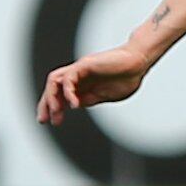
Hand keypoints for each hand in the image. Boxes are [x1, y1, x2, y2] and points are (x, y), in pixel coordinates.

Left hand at [38, 45, 153, 125]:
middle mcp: (78, 76)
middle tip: (46, 121)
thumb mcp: (106, 95)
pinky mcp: (84, 64)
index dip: (54, 108)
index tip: (54, 122)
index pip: (60, 95)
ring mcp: (80, 69)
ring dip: (51, 97)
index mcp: (83, 84)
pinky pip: (68, 78)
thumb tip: (75, 105)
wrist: (140, 62)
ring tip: (55, 111)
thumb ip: (90, 100)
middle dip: (46, 105)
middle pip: (53, 88)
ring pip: (54, 81)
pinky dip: (68, 92)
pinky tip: (73, 103)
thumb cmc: (128, 77)